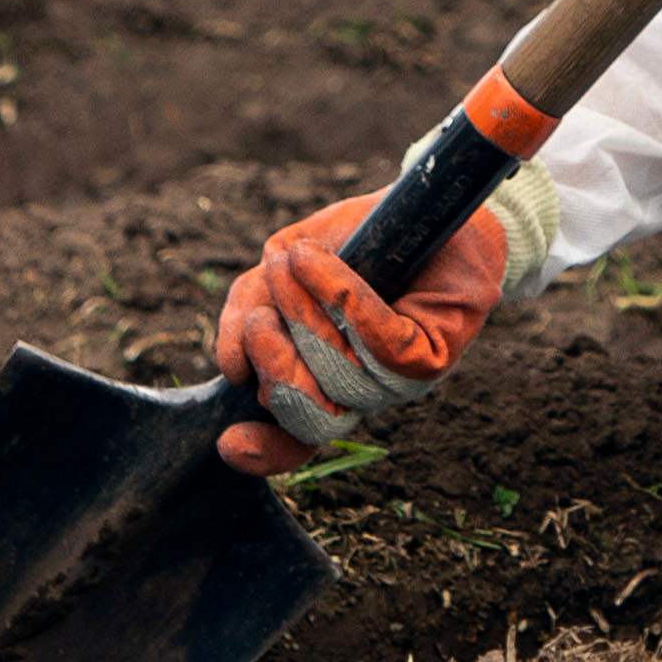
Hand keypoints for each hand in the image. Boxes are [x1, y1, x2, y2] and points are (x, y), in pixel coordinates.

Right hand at [212, 161, 557, 476]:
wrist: (426, 208)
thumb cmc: (354, 237)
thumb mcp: (282, 264)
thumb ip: (250, 307)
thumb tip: (233, 363)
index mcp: (323, 383)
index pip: (295, 440)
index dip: (264, 453)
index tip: (229, 442)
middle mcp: (363, 392)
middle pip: (307, 412)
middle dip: (273, 364)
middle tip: (260, 317)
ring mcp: (400, 381)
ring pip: (341, 377)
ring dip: (303, 313)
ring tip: (291, 260)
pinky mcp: (433, 355)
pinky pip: (383, 344)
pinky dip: (343, 299)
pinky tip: (314, 260)